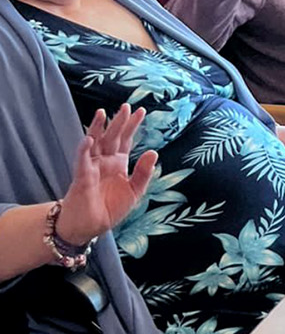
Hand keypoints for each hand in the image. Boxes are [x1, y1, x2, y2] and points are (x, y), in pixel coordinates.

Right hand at [56, 106, 155, 244]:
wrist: (90, 227)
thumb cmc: (109, 209)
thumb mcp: (134, 192)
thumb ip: (143, 173)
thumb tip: (153, 152)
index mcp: (118, 163)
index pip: (126, 139)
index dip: (132, 125)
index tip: (141, 111)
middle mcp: (105, 161)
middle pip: (112, 137)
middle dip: (119, 122)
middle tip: (126, 106)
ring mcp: (92, 167)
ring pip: (95, 143)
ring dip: (97, 128)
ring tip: (103, 113)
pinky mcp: (82, 177)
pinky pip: (82, 161)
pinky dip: (84, 150)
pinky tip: (89, 139)